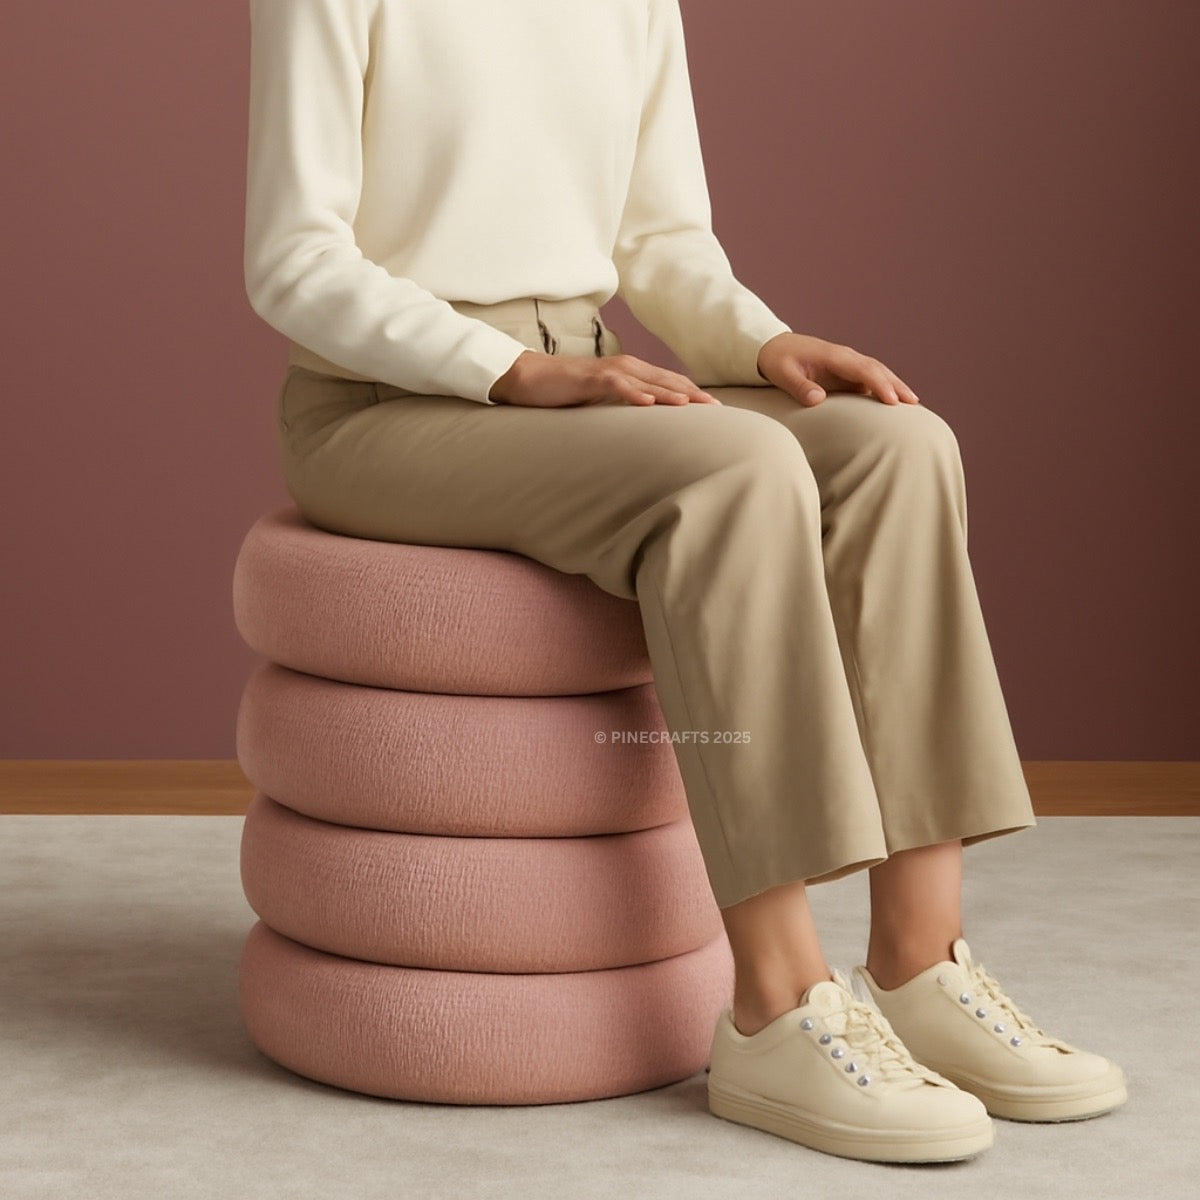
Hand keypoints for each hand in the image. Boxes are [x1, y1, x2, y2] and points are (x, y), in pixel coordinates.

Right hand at [489, 350, 722, 407]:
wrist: (530, 379)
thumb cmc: (566, 392)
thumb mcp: (602, 402)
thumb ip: (624, 408)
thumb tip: (644, 425)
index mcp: (630, 373)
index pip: (669, 383)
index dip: (693, 395)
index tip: (716, 410)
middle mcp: (625, 367)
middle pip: (666, 380)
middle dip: (693, 394)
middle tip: (718, 409)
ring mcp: (608, 371)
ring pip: (647, 381)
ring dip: (670, 393)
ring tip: (694, 406)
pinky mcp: (590, 379)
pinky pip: (616, 385)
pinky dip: (633, 393)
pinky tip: (649, 404)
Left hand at [756, 332, 920, 406]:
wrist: (773, 347)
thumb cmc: (777, 360)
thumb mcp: (782, 374)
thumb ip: (799, 387)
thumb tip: (818, 400)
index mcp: (833, 356)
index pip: (862, 369)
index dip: (878, 384)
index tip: (891, 401)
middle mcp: (845, 358)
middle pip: (877, 369)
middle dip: (896, 385)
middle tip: (913, 403)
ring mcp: (847, 364)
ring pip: (877, 372)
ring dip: (894, 385)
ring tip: (912, 403)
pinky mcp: (845, 372)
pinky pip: (869, 379)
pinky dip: (884, 387)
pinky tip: (893, 402)